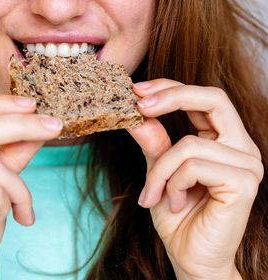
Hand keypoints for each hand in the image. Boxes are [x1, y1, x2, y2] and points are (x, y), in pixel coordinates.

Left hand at [128, 79, 263, 279]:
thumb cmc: (177, 216)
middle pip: (212, 98)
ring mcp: (247, 164)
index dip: (171, 87)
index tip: (137, 90)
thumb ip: (154, 142)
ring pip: (188, 144)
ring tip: (155, 194)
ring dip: (160, 171)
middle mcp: (241, 147)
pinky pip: (193, 166)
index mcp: (224, 140)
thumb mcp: (159, 172)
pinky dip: (173, 184)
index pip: (204, 98)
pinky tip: (176, 203)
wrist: (190, 257)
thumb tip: (136, 113)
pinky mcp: (243, 182)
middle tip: (137, 104)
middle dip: (170, 96)